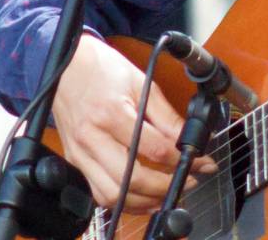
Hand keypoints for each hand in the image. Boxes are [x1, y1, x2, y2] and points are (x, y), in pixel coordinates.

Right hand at [53, 33, 215, 210]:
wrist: (67, 66)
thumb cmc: (102, 68)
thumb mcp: (141, 82)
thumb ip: (165, 114)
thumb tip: (185, 137)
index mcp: (113, 114)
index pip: (154, 148)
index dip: (181, 159)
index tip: (200, 162)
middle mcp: (93, 138)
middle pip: (132, 179)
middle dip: (164, 187)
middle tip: (187, 182)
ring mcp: (81, 153)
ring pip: (113, 195)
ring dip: (143, 202)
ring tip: (165, 194)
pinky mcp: (75, 160)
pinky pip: (98, 193)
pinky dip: (122, 199)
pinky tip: (139, 195)